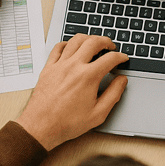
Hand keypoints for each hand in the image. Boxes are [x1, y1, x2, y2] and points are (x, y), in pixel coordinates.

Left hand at [16, 35, 127, 149]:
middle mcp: (74, 66)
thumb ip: (113, 94)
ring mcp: (59, 65)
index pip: (110, 58)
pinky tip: (71, 47)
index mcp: (88, 77)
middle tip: (110, 46)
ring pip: (75, 40)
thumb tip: (121, 80)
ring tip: (94, 42)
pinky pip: (58, 47)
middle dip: (106, 41)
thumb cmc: (67, 123)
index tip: (123, 58)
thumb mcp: (98, 114)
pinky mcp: (48, 68)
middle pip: (93, 42)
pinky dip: (67, 43)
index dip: (120, 57)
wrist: (41, 126)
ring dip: (88, 38)